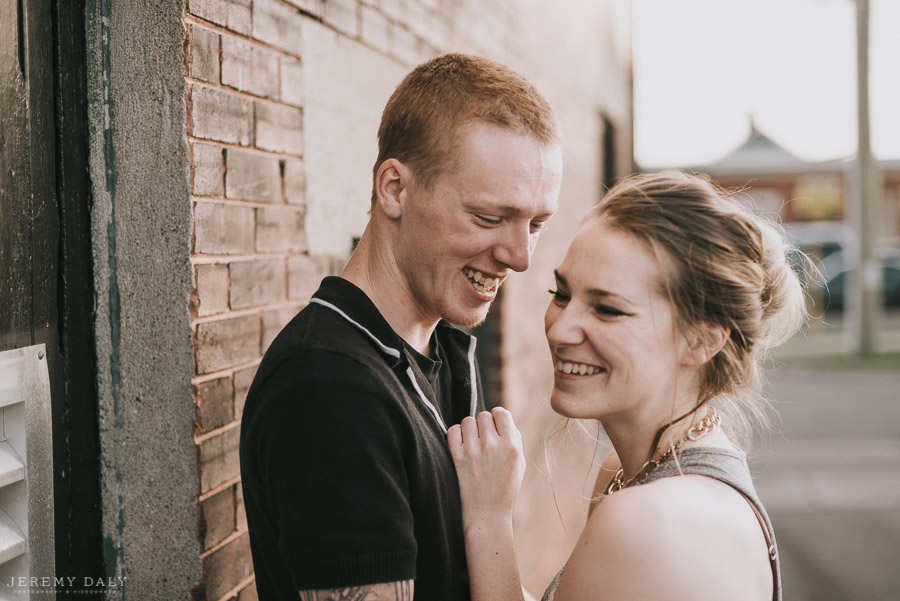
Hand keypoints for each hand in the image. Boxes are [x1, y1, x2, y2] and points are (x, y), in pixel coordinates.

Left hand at [447, 407, 525, 527]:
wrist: (488, 515)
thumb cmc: (505, 489)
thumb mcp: (520, 463)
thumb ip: (514, 438)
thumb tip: (502, 417)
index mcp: (512, 446)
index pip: (501, 412)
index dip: (497, 417)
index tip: (495, 427)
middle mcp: (493, 445)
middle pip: (483, 415)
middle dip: (484, 424)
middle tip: (484, 438)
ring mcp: (474, 450)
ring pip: (468, 420)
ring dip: (470, 429)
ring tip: (473, 442)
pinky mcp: (458, 457)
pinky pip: (453, 430)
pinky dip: (456, 435)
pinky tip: (462, 446)